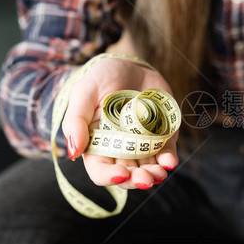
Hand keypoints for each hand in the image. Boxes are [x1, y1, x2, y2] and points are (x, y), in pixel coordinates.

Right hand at [61, 56, 177, 189]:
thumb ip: (76, 121)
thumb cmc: (102, 78)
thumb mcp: (84, 93)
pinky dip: (169, 160)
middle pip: (128, 174)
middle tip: (146, 179)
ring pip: (148, 168)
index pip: (101, 170)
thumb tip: (73, 153)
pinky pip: (166, 152)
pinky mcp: (163, 136)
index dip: (110, 176)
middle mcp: (120, 149)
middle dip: (137, 179)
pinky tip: (170, 162)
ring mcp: (143, 144)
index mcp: (97, 144)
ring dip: (154, 174)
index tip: (121, 173)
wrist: (132, 64)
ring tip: (159, 174)